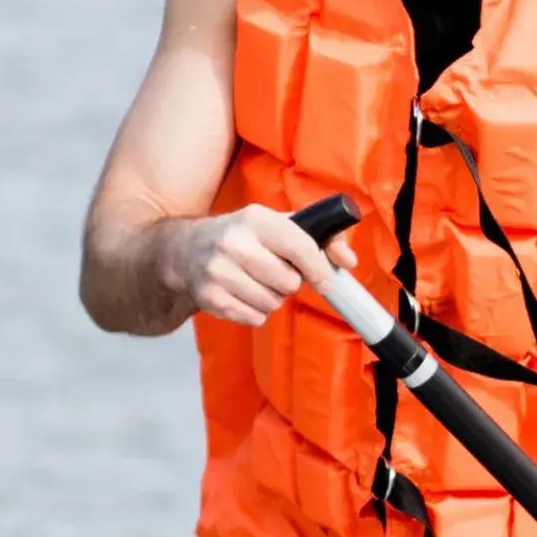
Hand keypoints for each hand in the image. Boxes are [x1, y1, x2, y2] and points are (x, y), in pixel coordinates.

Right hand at [163, 205, 323, 329]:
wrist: (187, 251)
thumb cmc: (246, 238)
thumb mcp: (279, 226)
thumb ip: (322, 238)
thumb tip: (348, 261)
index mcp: (256, 218)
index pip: (300, 247)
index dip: (319, 269)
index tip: (325, 282)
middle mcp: (234, 242)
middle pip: (288, 282)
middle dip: (289, 282)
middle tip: (274, 272)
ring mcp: (218, 271)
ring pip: (273, 303)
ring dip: (271, 298)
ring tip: (255, 281)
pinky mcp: (211, 297)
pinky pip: (255, 318)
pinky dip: (255, 311)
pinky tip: (241, 293)